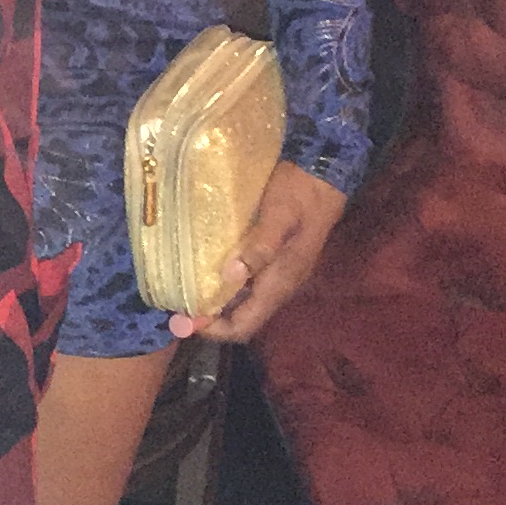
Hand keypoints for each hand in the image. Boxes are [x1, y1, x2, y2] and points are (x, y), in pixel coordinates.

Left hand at [172, 161, 345, 343]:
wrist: (325, 175)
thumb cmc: (300, 192)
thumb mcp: (278, 215)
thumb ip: (260, 247)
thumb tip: (230, 276)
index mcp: (281, 280)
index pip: (245, 324)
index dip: (215, 329)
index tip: (186, 320)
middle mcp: (281, 285)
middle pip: (243, 319)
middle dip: (212, 320)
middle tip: (180, 308)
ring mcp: (280, 274)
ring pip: (246, 304)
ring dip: (218, 304)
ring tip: (189, 292)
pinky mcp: (277, 262)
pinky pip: (249, 286)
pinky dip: (227, 287)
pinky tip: (210, 272)